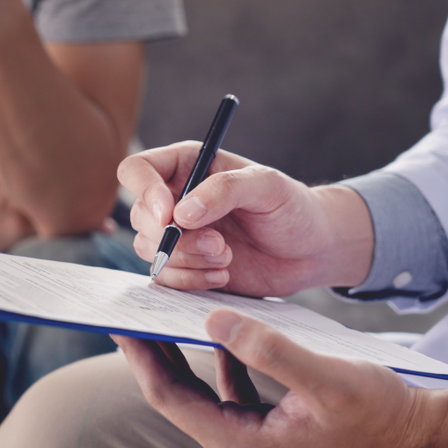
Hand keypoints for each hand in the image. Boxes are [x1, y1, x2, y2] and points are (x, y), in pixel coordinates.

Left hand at [113, 310, 447, 447]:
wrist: (417, 433)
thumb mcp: (325, 377)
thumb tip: (213, 319)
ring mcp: (249, 431)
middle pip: (173, 390)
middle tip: (124, 308)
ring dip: (175, 348)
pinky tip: (209, 324)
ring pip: (195, 384)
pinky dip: (212, 353)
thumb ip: (268, 351)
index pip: (169, 395)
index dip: (138, 356)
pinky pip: (224, 383)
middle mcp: (237, 440)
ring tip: (156, 309)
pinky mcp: (264, 419)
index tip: (117, 320)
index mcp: (241, 440)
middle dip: (146, 349)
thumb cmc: (378, 411)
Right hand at [118, 142, 372, 294]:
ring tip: (227, 258)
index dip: (144, 192)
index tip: (170, 214)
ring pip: (149, 249)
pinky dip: (190, 281)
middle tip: (219, 244)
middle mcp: (173, 199)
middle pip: (139, 216)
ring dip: (186, 259)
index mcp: (185, 166)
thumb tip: (180, 213)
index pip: (137, 171)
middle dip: (175, 237)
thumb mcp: (267, 185)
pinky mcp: (184, 266)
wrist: (311, 250)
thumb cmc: (292, 207)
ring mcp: (176, 235)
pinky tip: (223, 276)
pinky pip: (164, 278)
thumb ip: (224, 190)